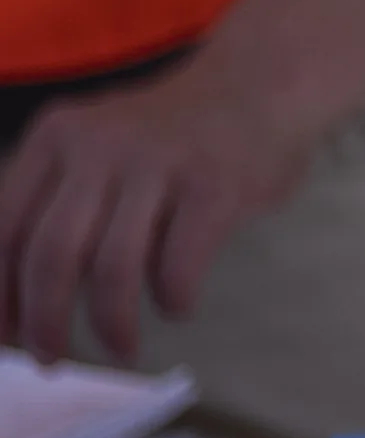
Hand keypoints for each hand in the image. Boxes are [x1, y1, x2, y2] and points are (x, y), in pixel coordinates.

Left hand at [0, 57, 325, 364]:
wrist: (265, 78)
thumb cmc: (171, 134)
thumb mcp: (95, 145)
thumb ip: (56, 199)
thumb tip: (16, 301)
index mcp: (58, 136)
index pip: (6, 230)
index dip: (0, 294)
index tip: (8, 336)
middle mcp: (101, 144)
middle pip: (50, 254)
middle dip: (45, 321)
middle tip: (52, 359)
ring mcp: (161, 162)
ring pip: (112, 268)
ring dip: (111, 324)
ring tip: (122, 349)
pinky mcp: (216, 186)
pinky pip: (177, 265)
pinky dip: (172, 299)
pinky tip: (177, 305)